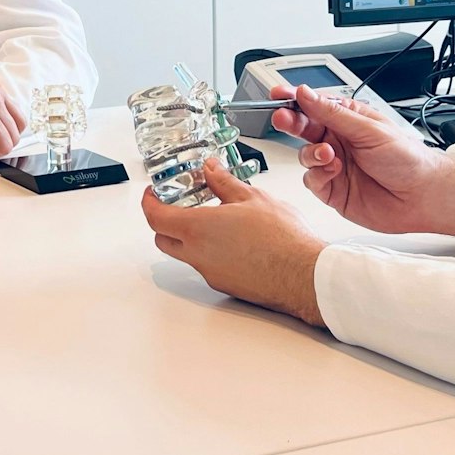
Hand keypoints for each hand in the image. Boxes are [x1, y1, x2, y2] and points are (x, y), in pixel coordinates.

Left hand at [139, 160, 325, 325]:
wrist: (305, 275)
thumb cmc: (283, 239)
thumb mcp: (252, 197)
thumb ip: (224, 182)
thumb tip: (210, 169)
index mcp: (198, 229)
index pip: (155, 217)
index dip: (149, 202)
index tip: (153, 193)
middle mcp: (198, 255)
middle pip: (163, 238)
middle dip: (164, 221)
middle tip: (178, 205)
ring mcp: (211, 273)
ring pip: (186, 254)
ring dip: (189, 237)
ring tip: (214, 219)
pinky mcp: (225, 285)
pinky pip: (207, 266)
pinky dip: (210, 252)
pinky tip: (234, 240)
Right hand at [273, 85, 454, 243]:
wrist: (423, 196)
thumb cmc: (408, 159)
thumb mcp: (369, 129)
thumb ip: (333, 114)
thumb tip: (306, 94)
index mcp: (348, 120)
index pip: (314, 105)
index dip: (294, 99)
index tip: (278, 94)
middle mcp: (339, 141)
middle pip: (303, 128)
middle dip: (291, 122)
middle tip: (283, 118)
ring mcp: (334, 165)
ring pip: (304, 155)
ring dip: (311, 153)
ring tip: (328, 154)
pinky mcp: (333, 190)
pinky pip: (311, 180)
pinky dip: (318, 175)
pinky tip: (332, 171)